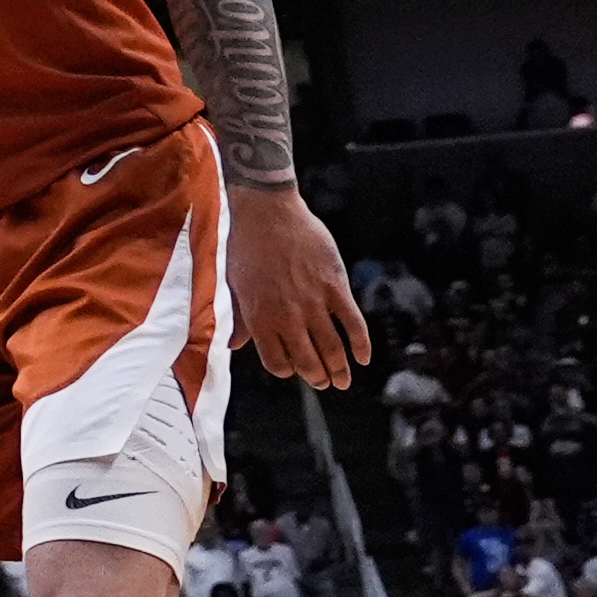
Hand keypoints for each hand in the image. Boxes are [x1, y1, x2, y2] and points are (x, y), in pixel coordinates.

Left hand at [228, 184, 369, 385]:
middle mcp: (287, 315)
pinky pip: (353, 324)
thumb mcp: (235, 285)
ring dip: (340, 369)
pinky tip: (364, 358)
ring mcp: (313, 302)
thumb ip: (239, 319)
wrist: (267, 212)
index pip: (276, 362)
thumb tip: (232, 345)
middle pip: (307, 361)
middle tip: (325, 384)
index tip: (294, 372)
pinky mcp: (335, 287)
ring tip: (343, 381)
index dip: (287, 371)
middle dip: (317, 378)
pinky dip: (361, 345)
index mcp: (259, 316)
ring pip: (332, 348)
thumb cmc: (247, 247)